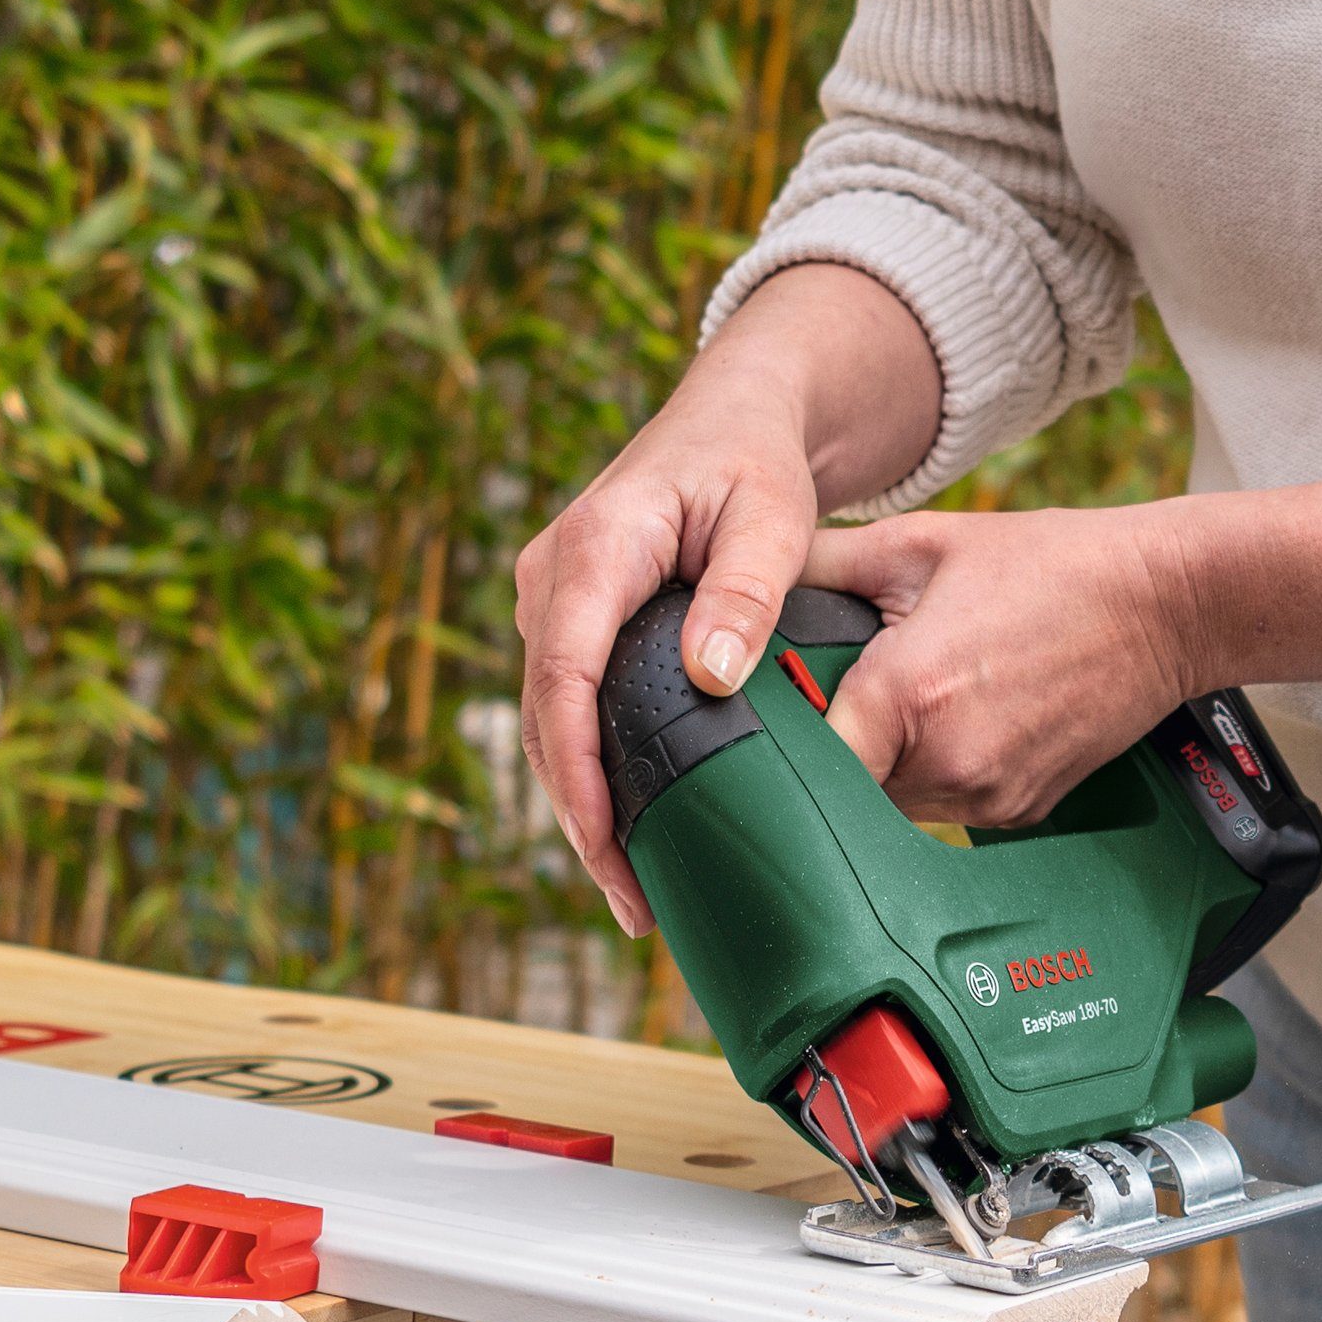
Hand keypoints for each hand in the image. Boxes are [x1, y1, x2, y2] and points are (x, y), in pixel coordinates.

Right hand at [511, 374, 820, 936]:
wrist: (734, 416)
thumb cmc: (754, 460)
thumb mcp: (771, 515)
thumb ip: (746, 590)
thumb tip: (713, 676)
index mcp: (594, 547)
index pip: (564, 677)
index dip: (578, 773)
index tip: (606, 845)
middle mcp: (552, 575)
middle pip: (550, 717)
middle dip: (584, 818)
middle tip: (637, 906)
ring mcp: (553, 599)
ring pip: (554, 721)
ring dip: (587, 805)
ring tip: (638, 893)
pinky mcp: (571, 620)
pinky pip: (571, 705)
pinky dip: (596, 769)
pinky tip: (634, 831)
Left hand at [801, 504, 1207, 827]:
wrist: (1161, 604)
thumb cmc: (1045, 565)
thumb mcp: (920, 543)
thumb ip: (823, 563)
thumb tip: (750, 577)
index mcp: (907, 695)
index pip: (807, 759)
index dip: (782, 740)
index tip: (774, 714)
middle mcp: (946, 762)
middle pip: (845, 787)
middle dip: (835, 745)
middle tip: (843, 693)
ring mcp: (988, 796)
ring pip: (893, 805)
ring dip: (884, 763)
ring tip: (909, 700)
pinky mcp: (1020, 812)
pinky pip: (947, 808)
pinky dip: (936, 772)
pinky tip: (959, 718)